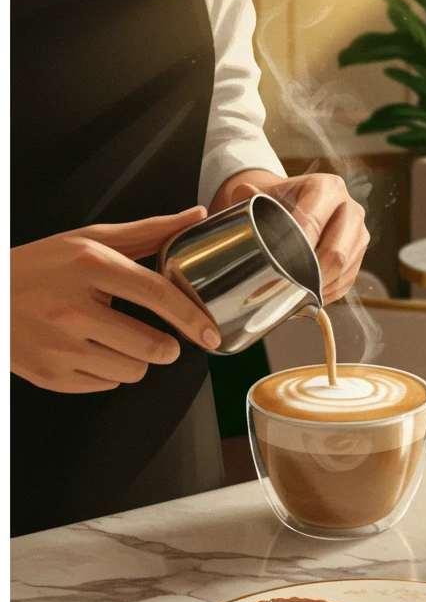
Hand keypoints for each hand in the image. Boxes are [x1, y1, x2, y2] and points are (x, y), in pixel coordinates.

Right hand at [11, 208, 221, 393]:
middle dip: (169, 346)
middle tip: (163, 340)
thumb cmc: (39, 267)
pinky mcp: (50, 376)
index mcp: (88, 266)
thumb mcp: (89, 241)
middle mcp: (73, 308)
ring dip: (138, 360)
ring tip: (118, 340)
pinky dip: (108, 372)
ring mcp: (58, 346)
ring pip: (134, 370)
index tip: (210, 332)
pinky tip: (90, 351)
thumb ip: (148, 232)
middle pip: (152, 345)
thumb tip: (195, 216)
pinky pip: (106, 385)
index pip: (156, 293)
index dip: (191, 317)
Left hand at [212, 170, 369, 304]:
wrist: (298, 202)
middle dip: (311, 275)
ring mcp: (360, 231)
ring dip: (320, 285)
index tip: (277, 267)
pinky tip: (310, 294)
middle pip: (336, 251)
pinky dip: (329, 290)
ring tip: (298, 293)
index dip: (295, 249)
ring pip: (344, 268)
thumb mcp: (265, 193)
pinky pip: (348, 277)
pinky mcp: (360, 251)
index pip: (313, 223)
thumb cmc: (280, 200)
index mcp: (328, 188)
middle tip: (288, 287)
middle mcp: (351, 207)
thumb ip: (251, 195)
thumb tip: (246, 193)